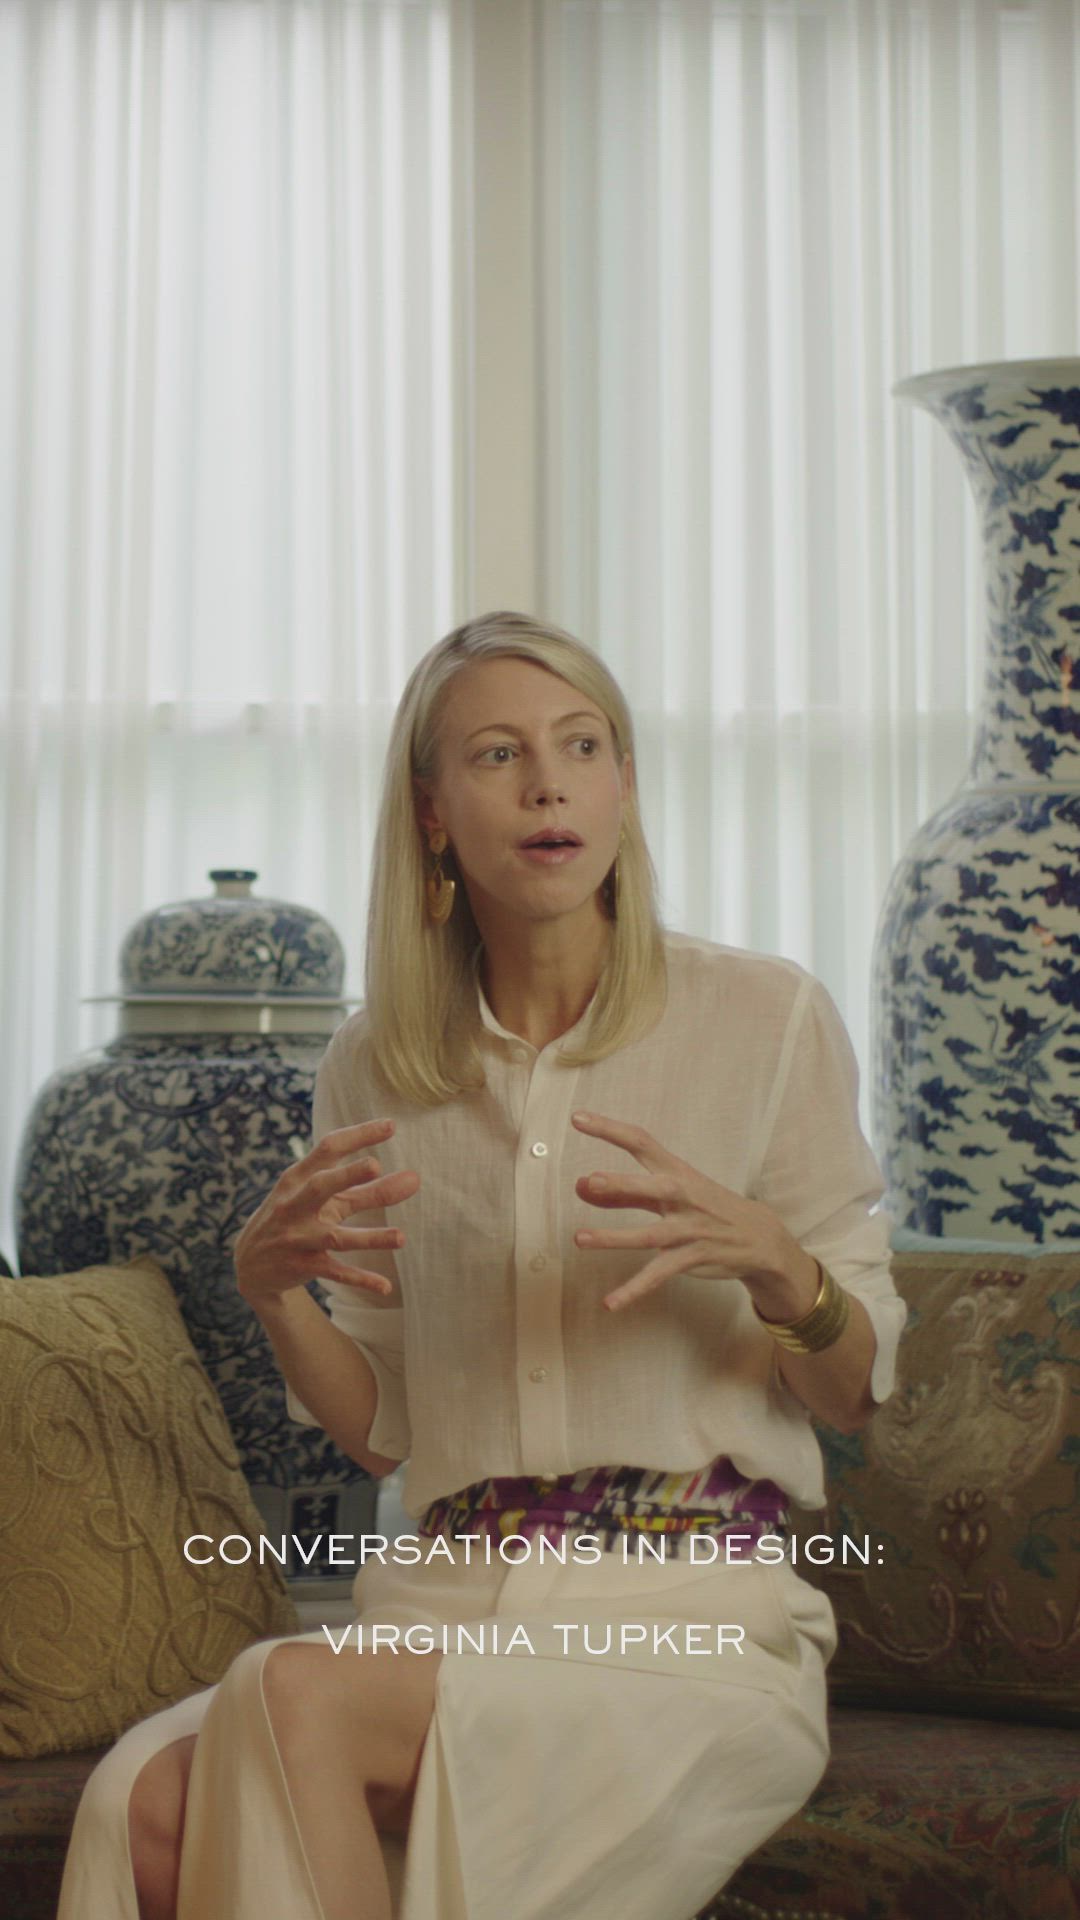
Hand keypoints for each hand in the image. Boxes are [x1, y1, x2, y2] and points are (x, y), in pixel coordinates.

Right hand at [234, 1119, 419, 1305]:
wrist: (250, 1264)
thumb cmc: (296, 1216)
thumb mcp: (319, 1197)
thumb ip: (362, 1187)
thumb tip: (411, 1179)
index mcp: (297, 1178)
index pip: (327, 1149)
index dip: (358, 1136)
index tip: (391, 1125)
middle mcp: (294, 1205)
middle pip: (321, 1187)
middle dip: (347, 1175)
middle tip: (376, 1164)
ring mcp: (298, 1237)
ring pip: (335, 1237)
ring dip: (369, 1237)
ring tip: (401, 1237)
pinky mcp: (304, 1266)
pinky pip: (335, 1272)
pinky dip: (360, 1279)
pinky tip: (385, 1286)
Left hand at [571, 1109, 809, 1313]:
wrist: (758, 1236)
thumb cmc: (704, 1206)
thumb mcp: (669, 1192)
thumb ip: (623, 1192)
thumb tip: (580, 1186)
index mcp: (675, 1171)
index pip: (641, 1143)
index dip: (609, 1129)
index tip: (578, 1118)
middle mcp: (682, 1197)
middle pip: (651, 1188)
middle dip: (622, 1185)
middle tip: (590, 1181)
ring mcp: (689, 1229)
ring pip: (648, 1236)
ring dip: (614, 1238)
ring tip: (580, 1239)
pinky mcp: (692, 1258)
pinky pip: (658, 1275)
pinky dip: (633, 1290)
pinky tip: (611, 1304)